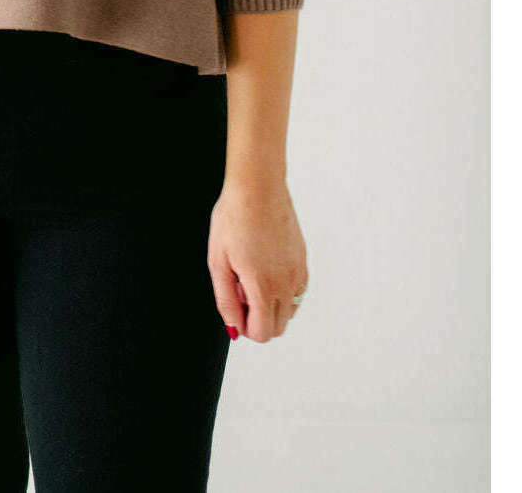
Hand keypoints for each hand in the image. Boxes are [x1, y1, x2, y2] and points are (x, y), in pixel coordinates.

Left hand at [206, 177, 307, 342]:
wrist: (257, 188)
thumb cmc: (234, 218)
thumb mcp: (218, 262)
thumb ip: (226, 300)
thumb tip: (234, 327)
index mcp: (264, 287)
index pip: (263, 333)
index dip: (244, 326)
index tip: (234, 305)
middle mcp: (287, 284)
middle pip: (278, 327)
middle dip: (257, 317)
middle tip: (240, 289)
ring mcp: (298, 273)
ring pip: (289, 311)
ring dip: (271, 305)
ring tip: (251, 275)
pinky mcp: (303, 261)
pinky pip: (297, 292)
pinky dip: (282, 290)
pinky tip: (265, 266)